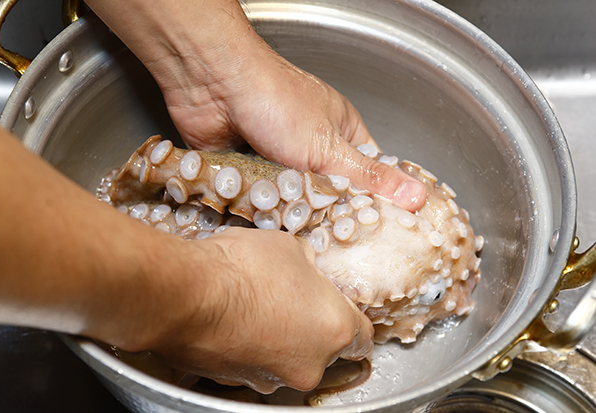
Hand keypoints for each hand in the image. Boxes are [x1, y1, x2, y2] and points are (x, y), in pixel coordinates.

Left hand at [86, 0, 426, 211]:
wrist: (212, 85)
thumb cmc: (276, 101)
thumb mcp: (331, 147)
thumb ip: (370, 178)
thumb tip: (417, 197)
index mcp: (340, 133)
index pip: (366, 176)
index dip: (370, 205)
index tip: (373, 235)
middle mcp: (308, 147)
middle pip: (326, 195)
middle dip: (324, 217)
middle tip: (330, 245)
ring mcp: (275, 160)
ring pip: (290, 203)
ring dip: (288, 216)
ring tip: (295, 239)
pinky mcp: (246, 173)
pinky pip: (258, 204)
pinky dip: (259, 213)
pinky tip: (263, 227)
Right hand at [141, 227, 373, 393]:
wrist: (184, 293)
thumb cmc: (240, 267)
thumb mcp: (291, 247)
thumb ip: (310, 267)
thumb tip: (307, 271)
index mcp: (334, 329)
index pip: (364, 337)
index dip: (351, 318)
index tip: (340, 308)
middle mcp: (309, 365)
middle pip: (324, 351)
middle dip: (310, 326)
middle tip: (290, 299)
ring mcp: (271, 380)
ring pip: (287, 360)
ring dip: (278, 339)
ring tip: (254, 307)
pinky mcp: (237, 384)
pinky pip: (254, 365)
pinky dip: (249, 348)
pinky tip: (234, 321)